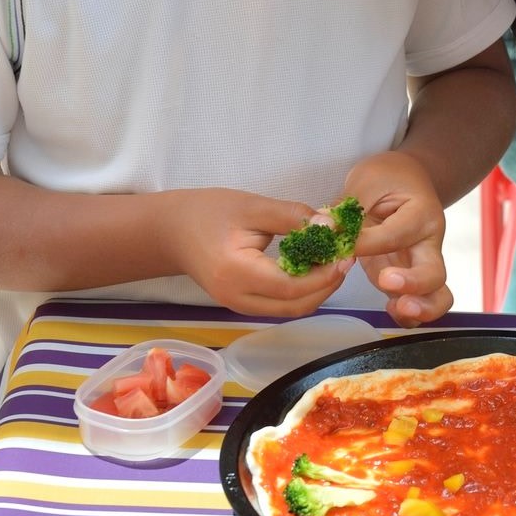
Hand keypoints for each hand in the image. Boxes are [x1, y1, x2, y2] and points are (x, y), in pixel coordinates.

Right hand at [162, 188, 348, 317]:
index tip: (345, 253)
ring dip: (317, 290)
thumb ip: (293, 217)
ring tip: (333, 260)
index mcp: (237, 274)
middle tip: (345, 257)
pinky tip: (313, 267)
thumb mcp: (252, 205)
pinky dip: (302, 290)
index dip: (324, 274)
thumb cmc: (207, 212)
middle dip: (327, 285)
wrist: (171, 230)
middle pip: (296, 306)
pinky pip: (280, 304)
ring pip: (291, 309)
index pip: (291, 286)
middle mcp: (237, 299)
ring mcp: (239, 306)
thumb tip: (332, 226)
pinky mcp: (242, 304)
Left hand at [344, 151, 449, 326]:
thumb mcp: (367, 180)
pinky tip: (390, 311)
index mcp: (421, 214)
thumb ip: (347, 207)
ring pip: (437, 295)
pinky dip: (408, 315)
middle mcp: (428, 243)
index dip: (367, 242)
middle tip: (387, 282)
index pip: (395, 234)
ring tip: (396, 308)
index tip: (341, 246)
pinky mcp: (410, 279)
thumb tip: (324, 228)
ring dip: (420, 308)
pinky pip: (419, 303)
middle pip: (434, 272)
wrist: (407, 181)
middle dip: (414, 283)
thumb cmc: (388, 178)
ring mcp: (422, 264)